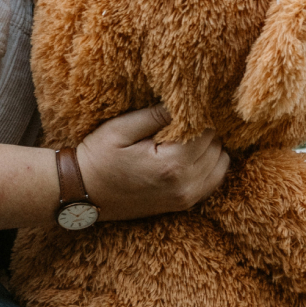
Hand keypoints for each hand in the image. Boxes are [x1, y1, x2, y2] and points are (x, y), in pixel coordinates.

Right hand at [76, 105, 229, 219]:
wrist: (84, 194)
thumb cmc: (99, 158)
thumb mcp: (122, 128)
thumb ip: (156, 115)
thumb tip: (186, 102)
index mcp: (172, 165)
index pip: (207, 132)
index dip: (198, 116)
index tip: (184, 109)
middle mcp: (185, 185)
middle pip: (217, 147)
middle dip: (205, 132)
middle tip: (184, 122)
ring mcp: (186, 198)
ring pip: (221, 165)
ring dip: (210, 149)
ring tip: (188, 139)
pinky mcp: (183, 205)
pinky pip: (213, 181)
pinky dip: (209, 166)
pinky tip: (191, 155)